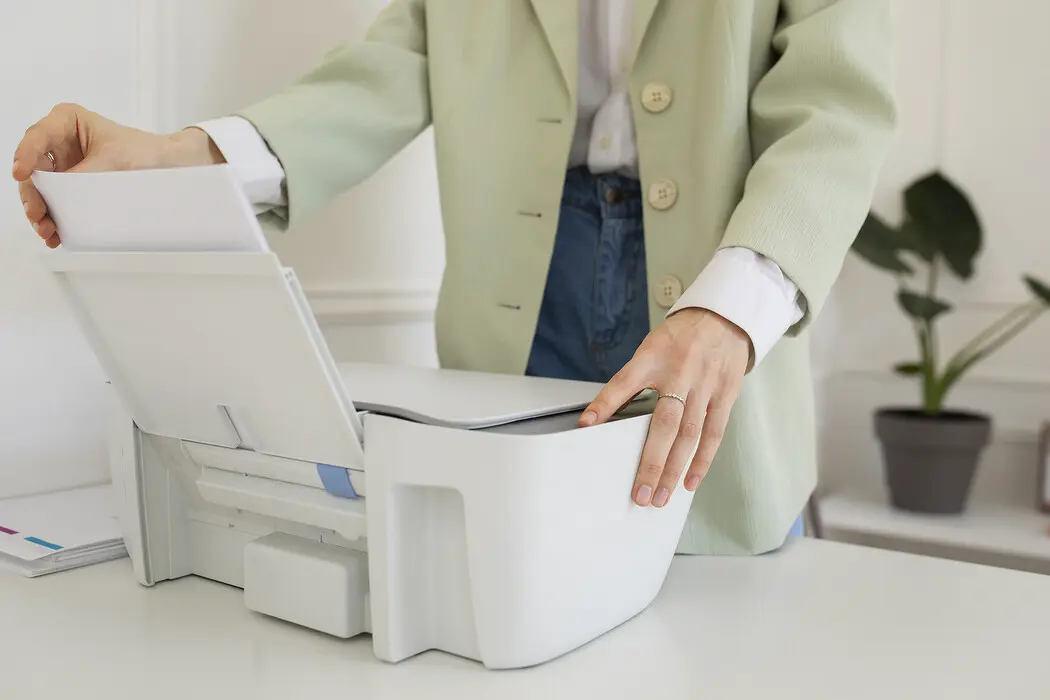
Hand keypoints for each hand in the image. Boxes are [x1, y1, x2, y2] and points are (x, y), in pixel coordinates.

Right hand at [12, 103, 224, 247]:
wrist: (170, 168)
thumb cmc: (146, 152)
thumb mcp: (113, 161)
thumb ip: (83, 176)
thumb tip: (62, 197)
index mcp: (67, 122)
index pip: (37, 138)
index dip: (25, 156)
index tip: (22, 173)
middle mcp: (59, 143)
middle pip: (34, 169)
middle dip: (33, 194)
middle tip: (38, 214)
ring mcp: (64, 167)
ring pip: (40, 189)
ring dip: (41, 211)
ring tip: (47, 230)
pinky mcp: (71, 188)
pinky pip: (55, 203)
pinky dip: (54, 218)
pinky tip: (55, 234)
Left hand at [579, 308, 750, 507]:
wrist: (724, 317)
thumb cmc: (680, 338)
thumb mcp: (649, 349)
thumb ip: (630, 381)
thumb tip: (602, 416)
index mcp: (654, 358)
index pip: (623, 382)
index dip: (605, 403)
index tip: (587, 425)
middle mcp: (681, 373)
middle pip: (664, 424)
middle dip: (650, 462)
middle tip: (638, 493)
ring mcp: (706, 386)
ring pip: (690, 435)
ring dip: (674, 470)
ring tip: (660, 496)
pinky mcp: (726, 395)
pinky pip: (714, 433)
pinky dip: (702, 460)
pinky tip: (690, 481)